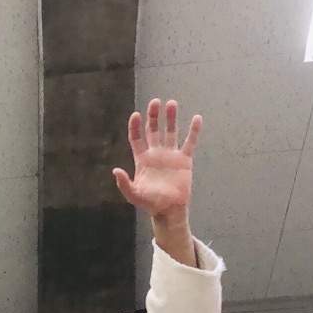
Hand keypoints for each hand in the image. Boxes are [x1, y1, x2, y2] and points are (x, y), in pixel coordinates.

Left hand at [113, 98, 200, 263]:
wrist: (169, 210)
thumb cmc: (150, 203)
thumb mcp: (134, 195)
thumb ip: (124, 184)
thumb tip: (115, 171)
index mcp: (142, 160)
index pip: (137, 138)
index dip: (135, 127)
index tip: (136, 115)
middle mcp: (156, 154)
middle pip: (153, 130)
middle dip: (153, 116)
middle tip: (155, 102)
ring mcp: (170, 155)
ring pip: (170, 132)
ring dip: (170, 118)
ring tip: (171, 103)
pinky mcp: (184, 160)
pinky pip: (189, 142)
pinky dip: (193, 131)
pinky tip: (197, 118)